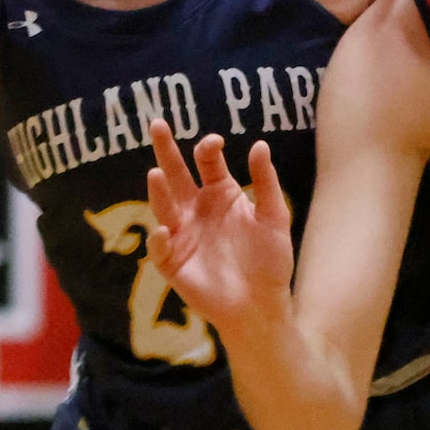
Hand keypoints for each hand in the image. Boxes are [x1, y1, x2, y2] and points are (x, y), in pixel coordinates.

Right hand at [142, 121, 296, 330]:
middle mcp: (197, 209)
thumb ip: (266, 183)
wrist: (263, 305)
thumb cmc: (271, 261)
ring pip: (163, 206)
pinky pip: (160, 247)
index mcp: (220, 194)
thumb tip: (259, 144)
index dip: (207, 148)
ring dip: (158, 191)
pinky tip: (163, 230)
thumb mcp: (275, 218)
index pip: (207, 162)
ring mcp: (182, 234)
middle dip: (165, 150)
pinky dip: (159, 238)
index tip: (214, 143)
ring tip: (155, 173)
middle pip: (176, 174)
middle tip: (157, 124)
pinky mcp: (172, 262)